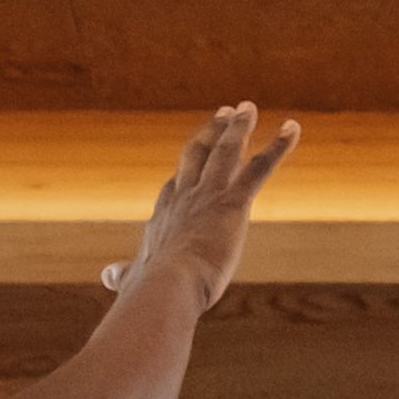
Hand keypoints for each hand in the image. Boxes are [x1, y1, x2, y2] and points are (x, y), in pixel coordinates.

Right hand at [102, 101, 300, 299]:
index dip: (188, 167)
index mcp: (163, 215)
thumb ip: (123, 274)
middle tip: (226, 112)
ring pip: (226, 151)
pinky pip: (259, 167)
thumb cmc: (150, 289)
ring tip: (248, 108)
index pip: (177, 183)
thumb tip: (105, 276)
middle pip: (198, 154)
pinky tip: (292, 128)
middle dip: (213, 132)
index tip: (197, 151)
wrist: (165, 286)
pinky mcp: (233, 202)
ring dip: (239, 127)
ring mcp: (208, 195)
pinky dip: (278, 146)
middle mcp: (184, 196)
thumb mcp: (132, 279)